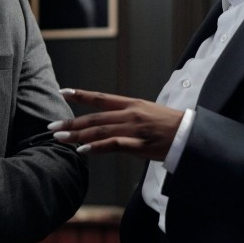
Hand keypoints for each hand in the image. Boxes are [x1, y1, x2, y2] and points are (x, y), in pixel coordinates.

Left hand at [48, 88, 183, 160]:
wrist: (192, 135)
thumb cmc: (169, 125)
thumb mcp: (147, 113)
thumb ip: (126, 116)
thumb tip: (106, 121)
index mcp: (132, 104)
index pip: (101, 97)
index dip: (81, 95)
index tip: (62, 92)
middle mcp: (131, 114)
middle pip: (95, 117)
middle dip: (71, 122)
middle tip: (52, 127)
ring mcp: (135, 129)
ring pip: (100, 130)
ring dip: (78, 135)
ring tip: (60, 139)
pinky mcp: (141, 145)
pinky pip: (115, 145)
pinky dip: (97, 146)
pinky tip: (83, 150)